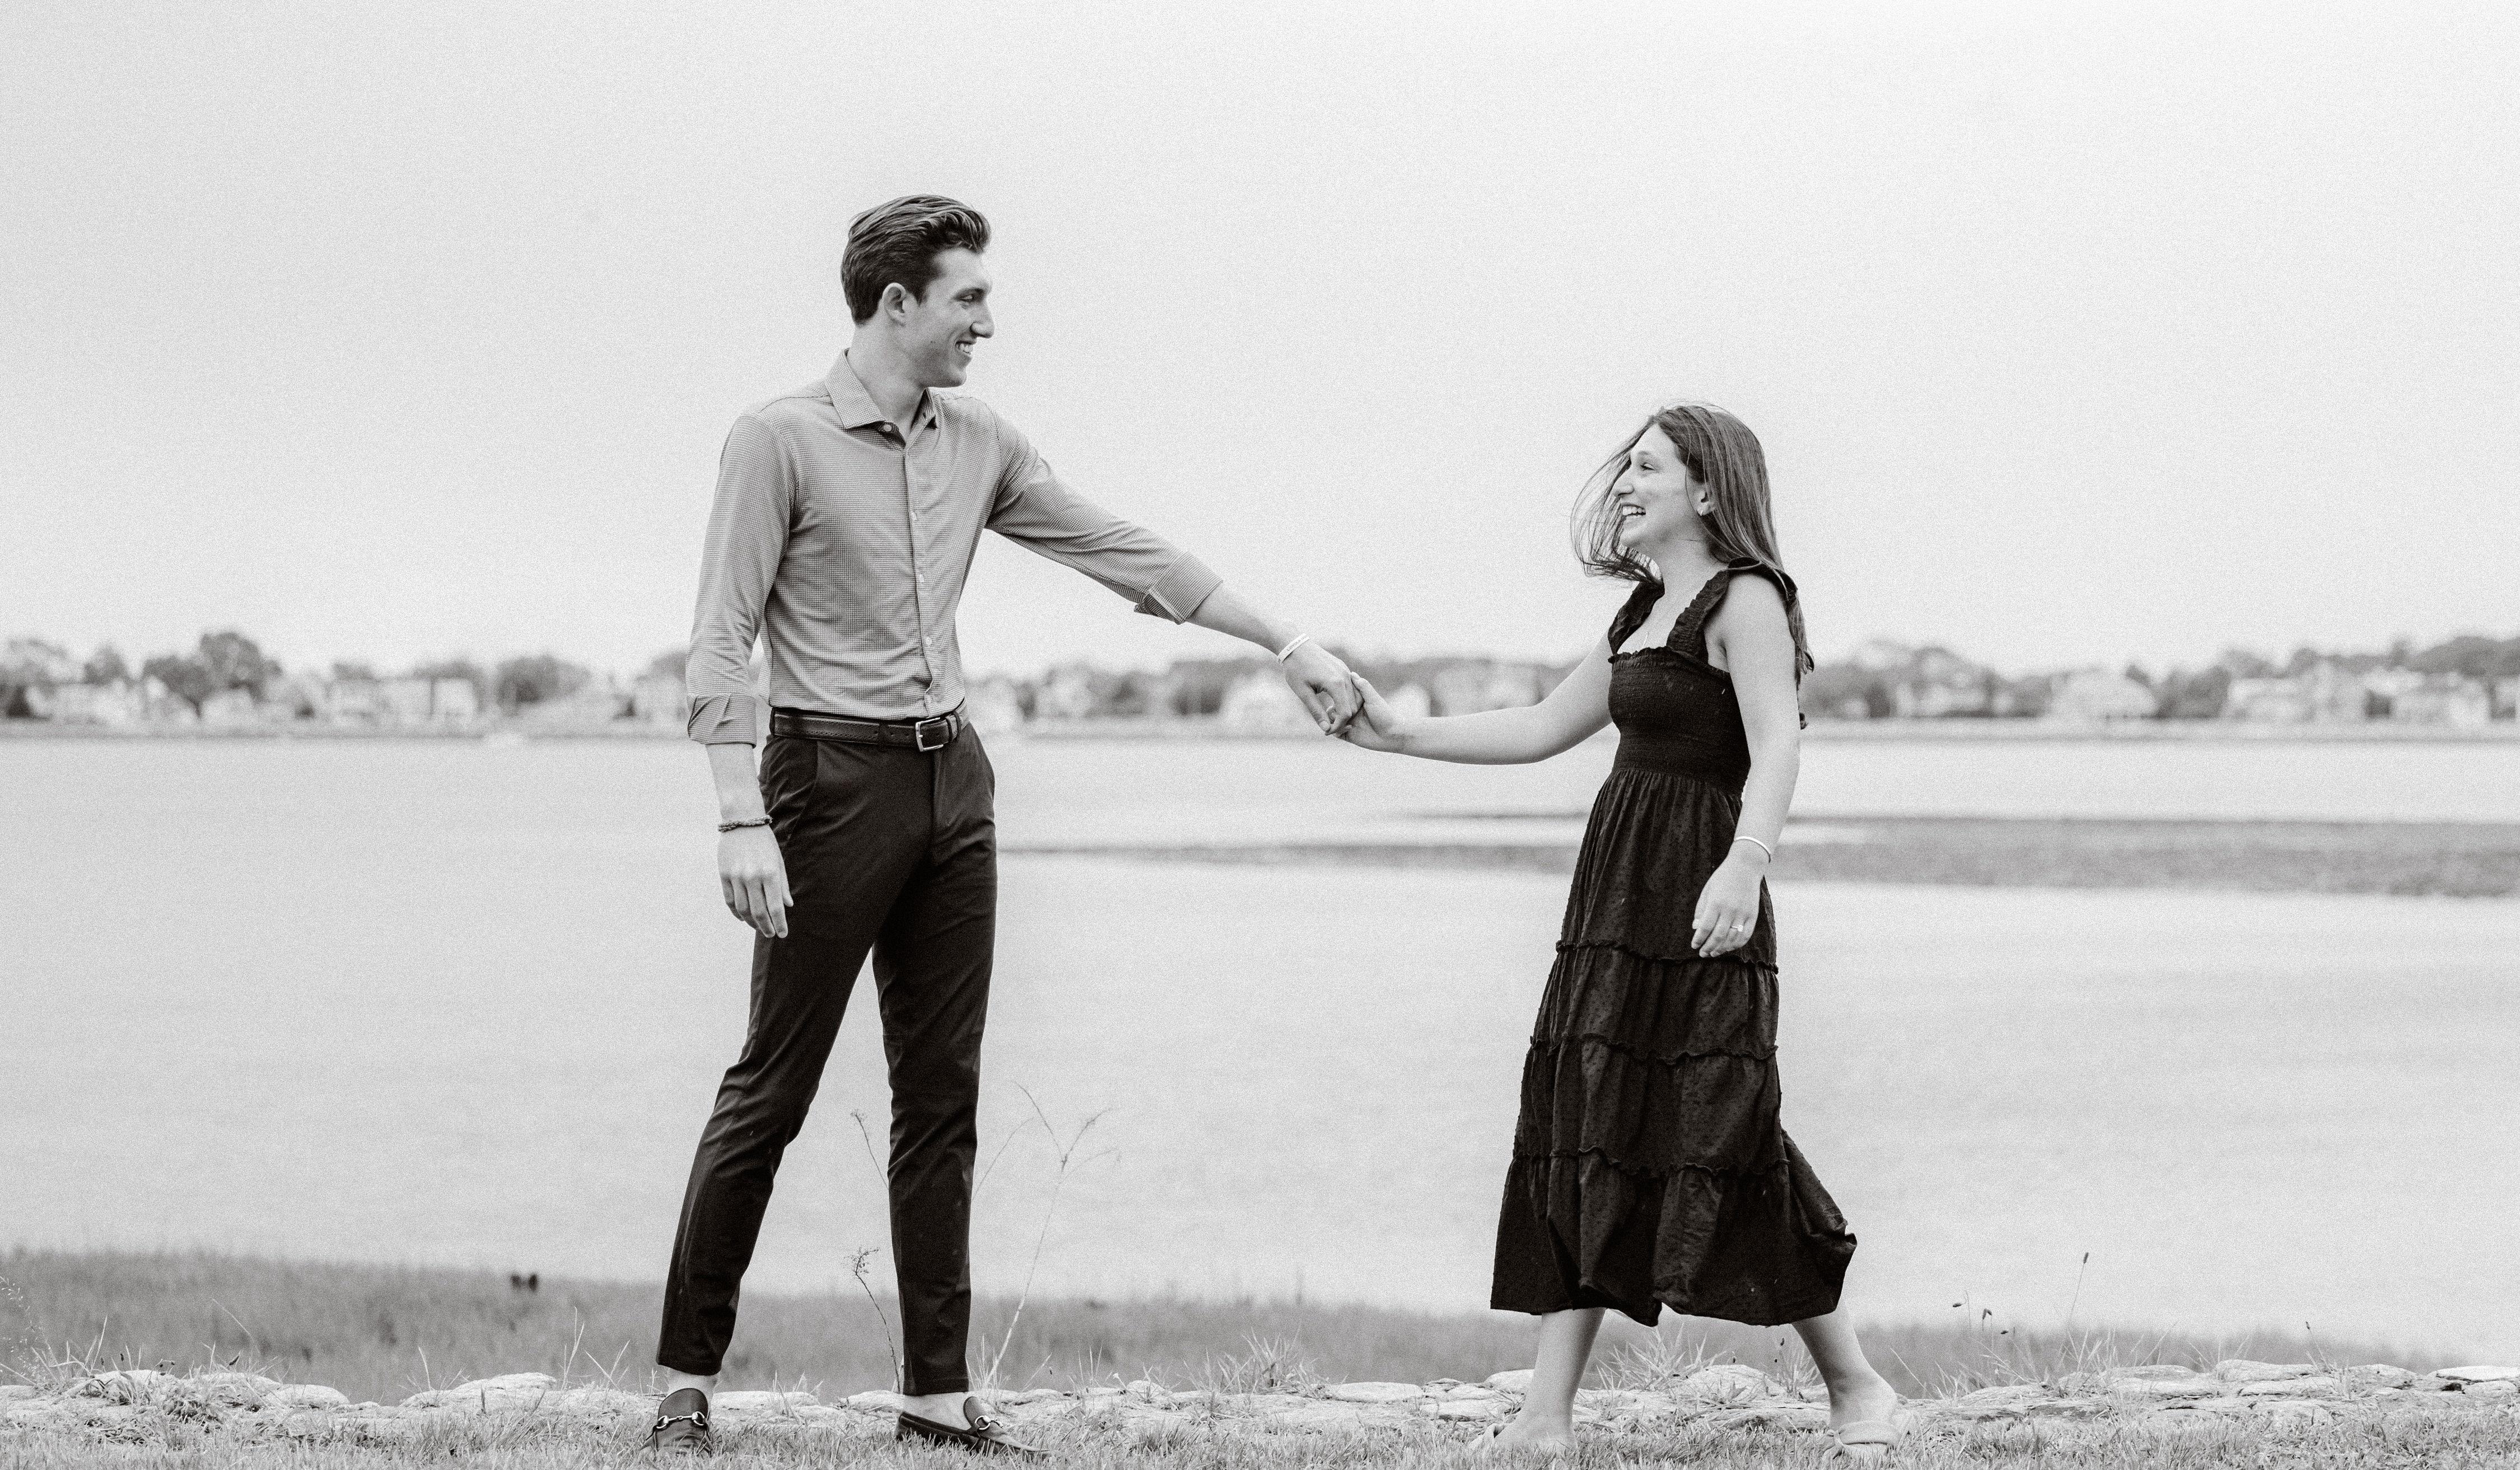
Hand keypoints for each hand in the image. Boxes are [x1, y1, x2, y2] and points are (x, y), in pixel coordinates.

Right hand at [718, 824, 791, 938]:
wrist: (742, 822)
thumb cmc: (765, 843)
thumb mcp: (778, 861)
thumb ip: (782, 885)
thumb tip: (787, 906)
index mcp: (770, 873)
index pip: (775, 907)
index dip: (779, 923)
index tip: (782, 934)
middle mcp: (752, 877)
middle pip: (758, 912)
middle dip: (765, 927)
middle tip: (770, 934)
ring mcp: (736, 876)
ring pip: (742, 909)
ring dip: (750, 922)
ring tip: (758, 927)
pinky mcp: (724, 875)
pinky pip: (729, 900)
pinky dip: (736, 912)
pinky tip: (742, 917)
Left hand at [1280, 641, 1362, 733]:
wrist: (1295, 646)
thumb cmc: (1295, 669)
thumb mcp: (1303, 692)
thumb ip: (1316, 711)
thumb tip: (1326, 729)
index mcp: (1335, 683)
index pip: (1346, 712)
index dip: (1339, 725)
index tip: (1328, 731)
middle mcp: (1345, 676)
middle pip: (1354, 706)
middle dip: (1344, 719)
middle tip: (1329, 725)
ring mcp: (1346, 671)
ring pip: (1355, 697)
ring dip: (1346, 708)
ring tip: (1331, 715)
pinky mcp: (1343, 668)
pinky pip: (1351, 687)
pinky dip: (1346, 698)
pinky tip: (1334, 702)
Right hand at [1337, 674, 1410, 752]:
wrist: (1391, 736)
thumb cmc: (1385, 715)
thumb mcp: (1373, 699)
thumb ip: (1363, 687)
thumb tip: (1352, 673)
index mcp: (1355, 702)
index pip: (1339, 697)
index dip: (1336, 696)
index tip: (1335, 695)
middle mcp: (1350, 712)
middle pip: (1333, 709)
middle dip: (1332, 710)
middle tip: (1337, 711)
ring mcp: (1348, 723)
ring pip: (1331, 721)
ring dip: (1332, 720)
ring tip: (1341, 720)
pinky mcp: (1347, 735)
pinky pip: (1335, 732)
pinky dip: (1336, 730)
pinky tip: (1348, 728)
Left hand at [1690, 854, 1762, 956]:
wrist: (1745, 866)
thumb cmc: (1722, 878)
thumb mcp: (1707, 890)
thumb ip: (1701, 910)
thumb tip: (1696, 928)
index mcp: (1715, 903)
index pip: (1705, 927)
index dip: (1699, 939)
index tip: (1694, 946)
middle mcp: (1729, 909)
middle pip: (1718, 936)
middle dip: (1708, 947)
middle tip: (1703, 954)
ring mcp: (1743, 913)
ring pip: (1732, 938)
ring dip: (1722, 949)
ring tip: (1714, 953)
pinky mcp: (1753, 915)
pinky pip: (1746, 935)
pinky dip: (1737, 944)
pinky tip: (1729, 947)